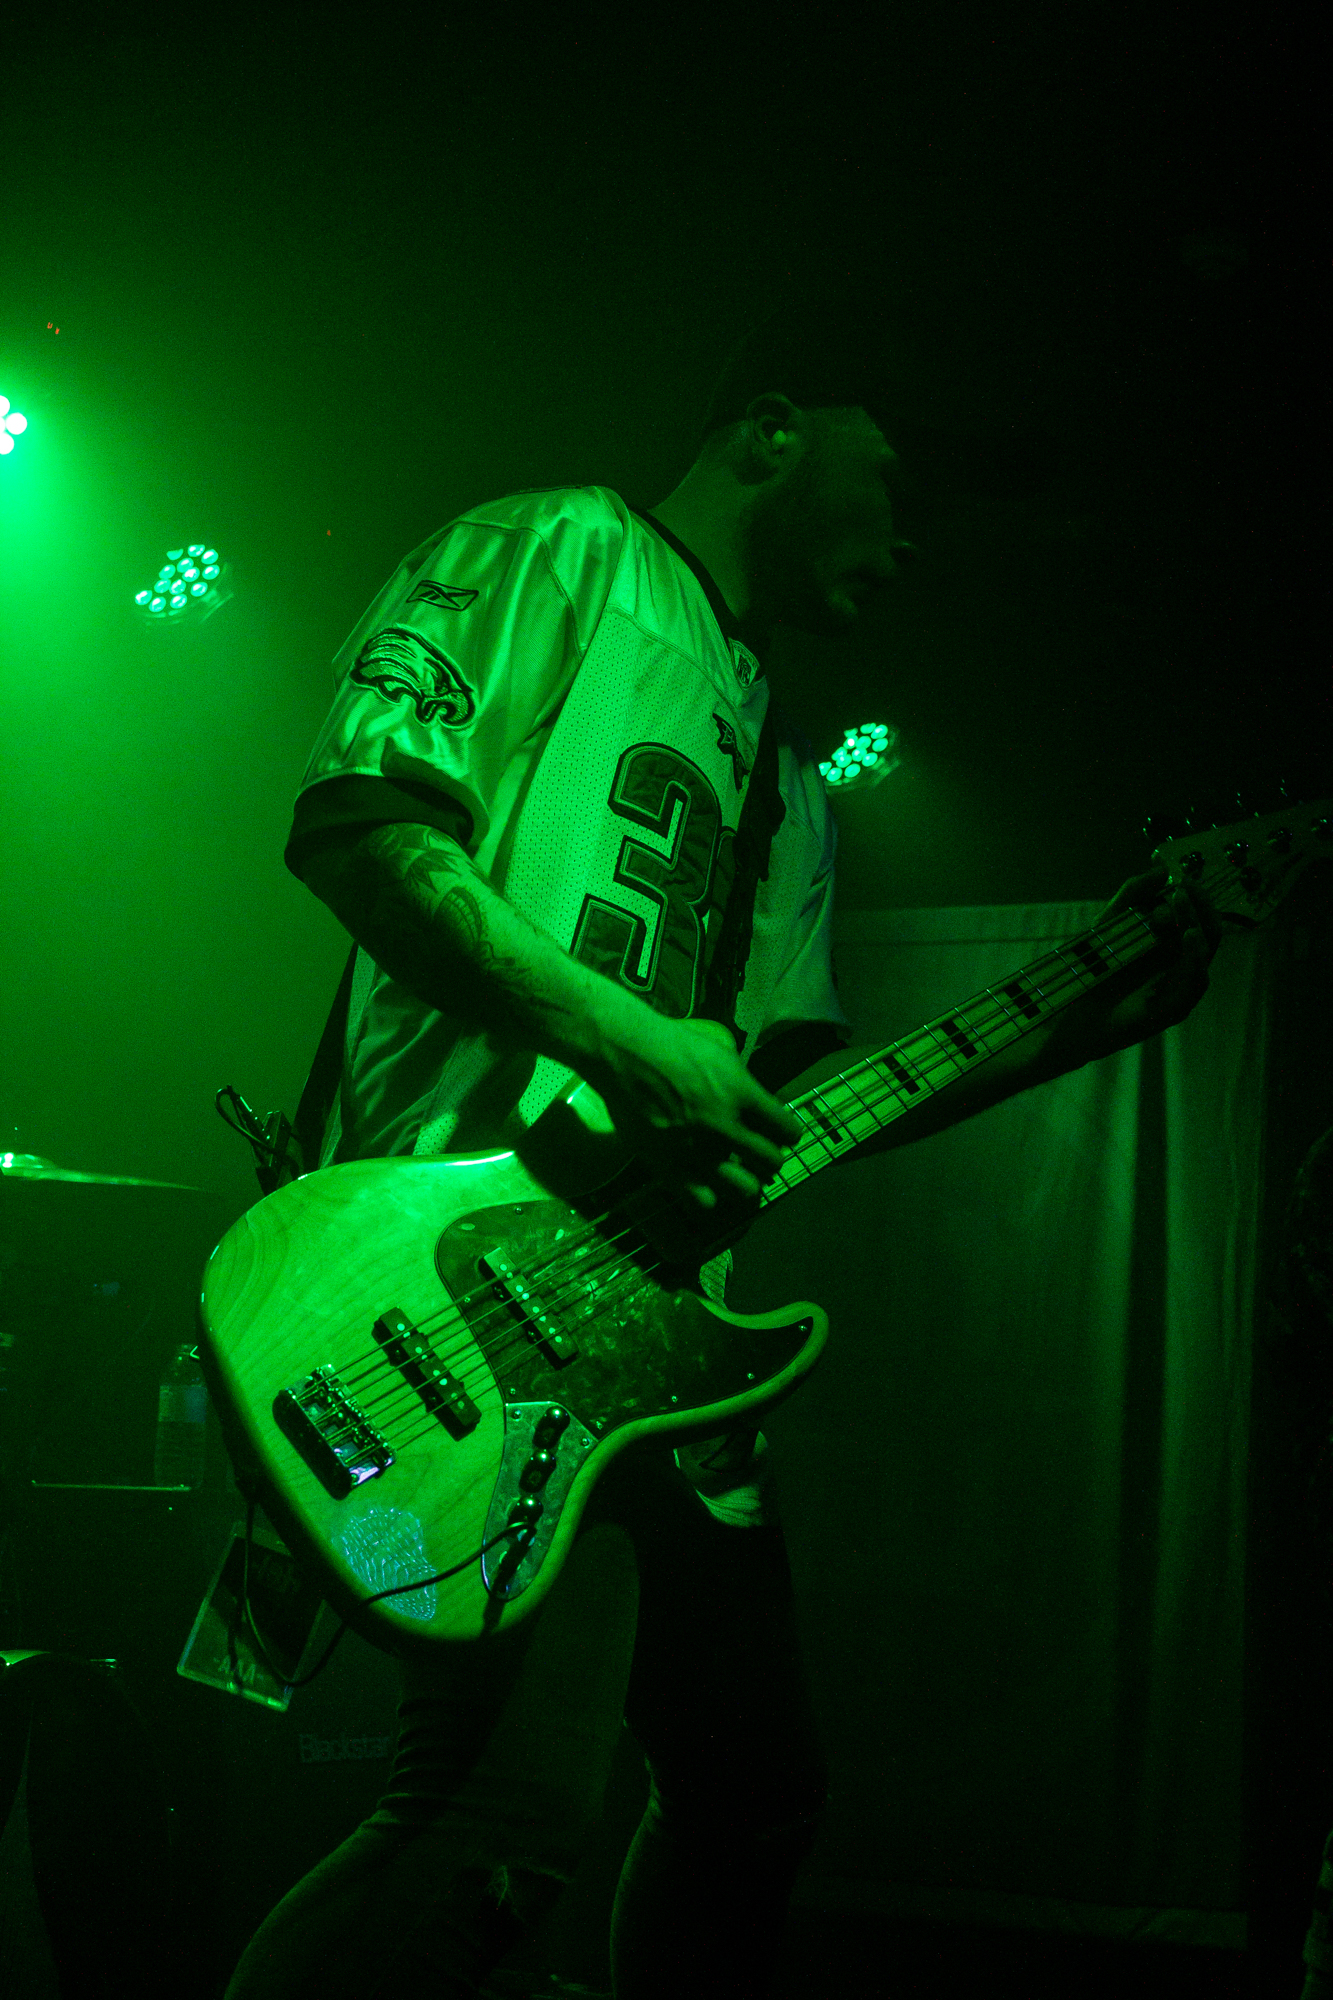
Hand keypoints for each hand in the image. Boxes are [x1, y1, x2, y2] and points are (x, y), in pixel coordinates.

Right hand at [589, 1009, 801, 1213]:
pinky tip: (706, 1183)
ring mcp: (696, 1148)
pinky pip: (703, 1199)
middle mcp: (724, 1125)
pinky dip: (711, 1195)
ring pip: (744, 1188)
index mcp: (741, 1093)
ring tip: (740, 1176)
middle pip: (771, 1161)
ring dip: (748, 1182)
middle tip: (763, 1156)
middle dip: (772, 1160)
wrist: (625, 1053)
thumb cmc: (673, 1044)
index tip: (783, 1136)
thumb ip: (743, 1083)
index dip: (789, 1134)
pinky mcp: (668, 1164)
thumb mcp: (721, 1053)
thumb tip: (758, 1104)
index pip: (787, 1130)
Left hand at [1040, 868, 1222, 1073]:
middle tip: (1184, 890)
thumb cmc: (1092, 969)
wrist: (1066, 1010)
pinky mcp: (1169, 1012)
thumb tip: (1162, 868)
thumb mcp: (1111, 923)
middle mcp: (1179, 969)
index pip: (1198, 919)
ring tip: (1183, 908)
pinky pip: (1191, 986)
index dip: (1196, 898)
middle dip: (1200, 910)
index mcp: (1171, 948)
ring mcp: (1176, 991)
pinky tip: (1188, 938)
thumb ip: (1134, 895)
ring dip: (1198, 931)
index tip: (1184, 878)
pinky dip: (1193, 960)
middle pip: (1208, 935)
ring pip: (1202, 960)